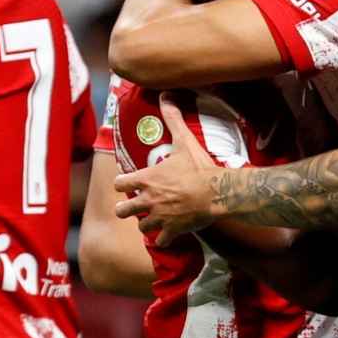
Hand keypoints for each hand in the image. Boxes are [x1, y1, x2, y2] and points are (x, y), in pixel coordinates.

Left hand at [114, 96, 223, 244]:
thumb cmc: (198, 167)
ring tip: (152, 222)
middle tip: (132, 207)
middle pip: (122, 211)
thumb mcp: (183, 141)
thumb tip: (166, 96)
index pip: (119, 184)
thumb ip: (172, 119)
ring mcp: (160, 217)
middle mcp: (148, 200)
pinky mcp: (173, 230)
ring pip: (141, 227)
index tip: (127, 183)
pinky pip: (162, 241)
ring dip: (146, 225)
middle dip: (126, 209)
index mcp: (146, 179)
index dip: (122, 183)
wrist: (217, 191)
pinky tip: (168, 237)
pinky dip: (165, 240)